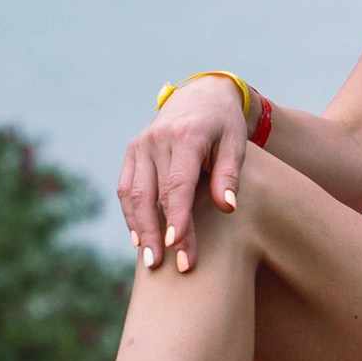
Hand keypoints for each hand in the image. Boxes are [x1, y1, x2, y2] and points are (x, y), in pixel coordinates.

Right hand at [117, 78, 247, 272]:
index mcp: (186, 136)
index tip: (177, 247)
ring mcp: (140, 145)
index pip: (178, 184)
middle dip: (158, 233)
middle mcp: (157, 140)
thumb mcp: (235, 144)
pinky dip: (131, 215)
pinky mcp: (132, 152)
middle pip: (153, 194)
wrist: (202, 94)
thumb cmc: (225, 125)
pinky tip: (140, 239)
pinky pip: (126, 188)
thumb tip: (227, 208)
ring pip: (133, 194)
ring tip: (151, 261)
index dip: (177, 218)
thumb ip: (229, 176)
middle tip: (165, 266)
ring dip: (140, 229)